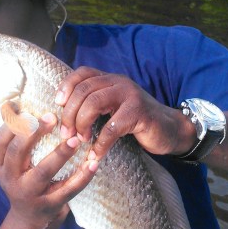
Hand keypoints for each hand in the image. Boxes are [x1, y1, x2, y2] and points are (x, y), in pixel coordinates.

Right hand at [0, 112, 98, 228]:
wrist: (30, 223)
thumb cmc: (25, 182)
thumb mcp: (13, 164)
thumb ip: (17, 140)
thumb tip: (18, 104)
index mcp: (1, 166)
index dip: (10, 125)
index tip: (26, 108)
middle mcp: (11, 180)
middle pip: (17, 154)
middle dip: (32, 133)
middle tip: (51, 117)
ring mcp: (30, 194)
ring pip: (43, 172)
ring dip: (60, 154)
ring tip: (75, 140)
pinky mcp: (50, 206)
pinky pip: (68, 190)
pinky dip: (82, 177)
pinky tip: (93, 164)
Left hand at [54, 67, 193, 160]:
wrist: (170, 129)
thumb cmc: (136, 121)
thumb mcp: (113, 107)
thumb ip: (94, 104)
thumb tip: (64, 114)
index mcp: (110, 79)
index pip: (82, 73)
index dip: (66, 87)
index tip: (57, 105)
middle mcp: (119, 82)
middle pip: (84, 90)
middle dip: (70, 113)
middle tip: (67, 134)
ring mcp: (130, 95)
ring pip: (94, 103)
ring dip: (81, 124)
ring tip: (81, 140)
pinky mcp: (139, 113)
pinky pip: (112, 128)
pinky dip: (100, 144)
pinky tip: (96, 154)